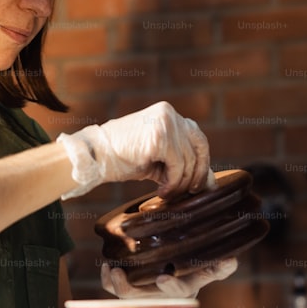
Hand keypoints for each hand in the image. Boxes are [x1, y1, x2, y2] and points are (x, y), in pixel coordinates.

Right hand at [57, 102, 210, 198]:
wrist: (95, 155)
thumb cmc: (123, 157)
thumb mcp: (159, 159)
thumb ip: (182, 164)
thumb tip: (211, 183)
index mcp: (169, 114)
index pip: (198, 139)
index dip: (202, 164)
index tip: (196, 185)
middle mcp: (169, 113)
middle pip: (199, 147)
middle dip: (197, 174)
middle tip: (188, 193)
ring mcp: (165, 122)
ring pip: (189, 160)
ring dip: (181, 183)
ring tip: (167, 194)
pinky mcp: (159, 136)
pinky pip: (178, 166)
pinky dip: (173, 183)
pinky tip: (161, 191)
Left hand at [101, 258, 237, 298]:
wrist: (173, 268)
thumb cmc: (192, 269)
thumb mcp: (206, 270)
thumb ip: (217, 268)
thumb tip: (231, 261)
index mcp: (182, 288)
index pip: (178, 291)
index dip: (172, 287)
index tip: (163, 277)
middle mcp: (160, 294)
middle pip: (142, 298)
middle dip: (128, 289)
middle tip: (118, 273)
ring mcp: (142, 292)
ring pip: (125, 295)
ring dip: (116, 284)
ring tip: (111, 269)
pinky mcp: (128, 286)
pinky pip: (113, 289)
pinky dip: (107, 279)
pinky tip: (106, 266)